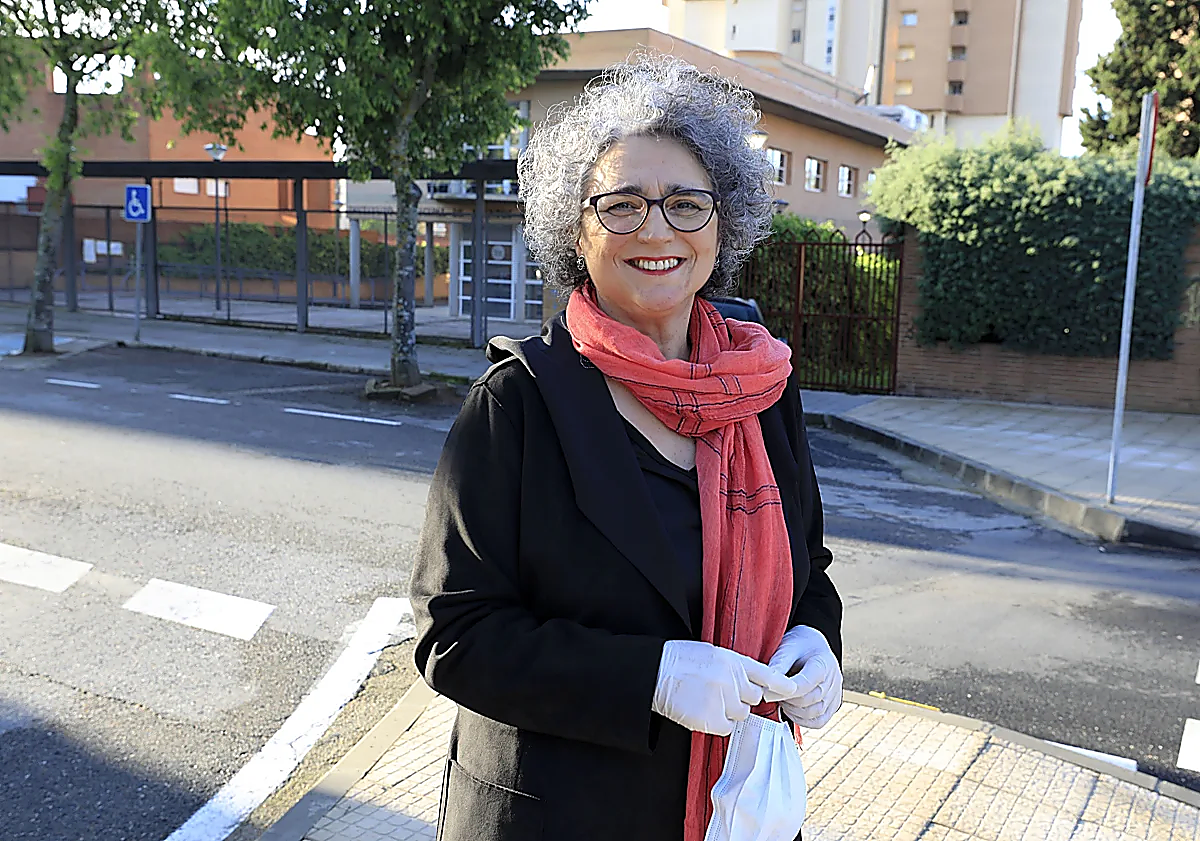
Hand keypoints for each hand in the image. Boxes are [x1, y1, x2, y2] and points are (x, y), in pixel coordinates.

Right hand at [652, 640, 797, 735]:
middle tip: (718, 691)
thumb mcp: (711, 654)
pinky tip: (701, 711)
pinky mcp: (712, 719)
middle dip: (741, 697)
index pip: (765, 673)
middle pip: (753, 697)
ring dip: (728, 711)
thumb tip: (751, 684)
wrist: (654, 672)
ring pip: (741, 714)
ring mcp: (723, 700)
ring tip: (706, 699)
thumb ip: (734, 667)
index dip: (780, 683)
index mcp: (732, 660)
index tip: (792, 689)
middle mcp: (732, 679)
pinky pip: (727, 727)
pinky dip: (717, 723)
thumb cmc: (679, 660)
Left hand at [768, 626, 841, 728]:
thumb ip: (778, 665)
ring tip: (781, 698)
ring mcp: (835, 695)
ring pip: (814, 714)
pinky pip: (818, 721)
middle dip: (787, 700)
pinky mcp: (832, 706)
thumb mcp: (786, 648)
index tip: (766, 692)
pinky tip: (791, 709)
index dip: (784, 691)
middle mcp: (833, 680)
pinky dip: (802, 719)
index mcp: (823, 663)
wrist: (811, 646)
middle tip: (772, 694)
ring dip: (793, 711)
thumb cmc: (798, 645)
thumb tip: (765, 684)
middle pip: (810, 700)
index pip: (805, 683)